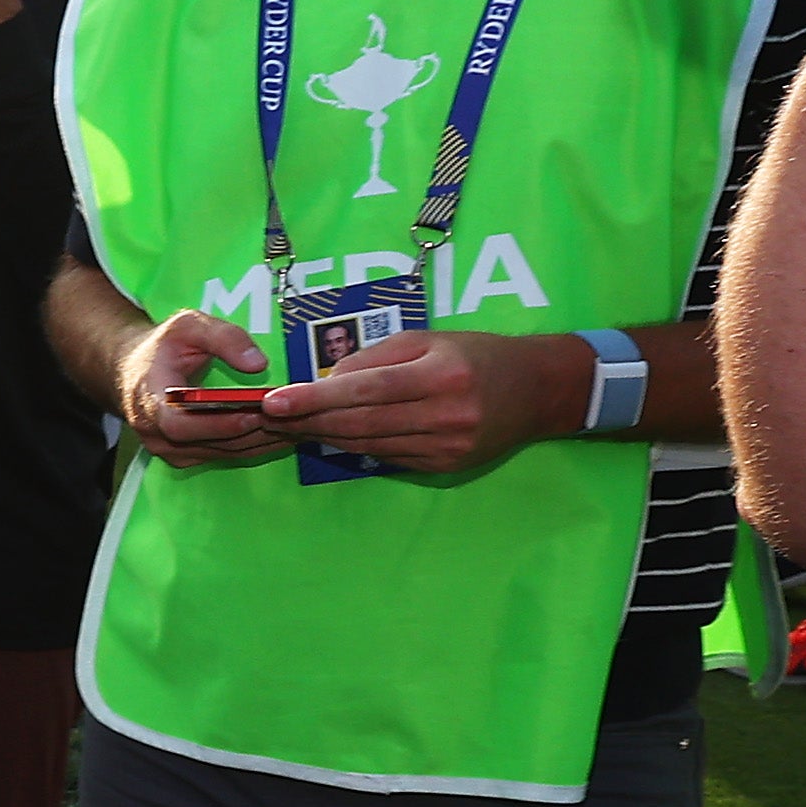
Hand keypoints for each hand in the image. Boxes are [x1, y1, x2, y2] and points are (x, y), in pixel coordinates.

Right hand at [117, 307, 295, 467]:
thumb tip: (258, 364)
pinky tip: (277, 432)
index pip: (179, 424)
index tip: (251, 414)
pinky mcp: (183, 457)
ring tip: (294, 425)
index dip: (216, 424)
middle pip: (207, 443)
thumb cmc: (162, 347)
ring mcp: (168, 449)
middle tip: (289, 417)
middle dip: (250, 431)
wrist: (136, 370)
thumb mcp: (189, 326)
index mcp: (148, 399)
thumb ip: (224, 338)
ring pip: (220, 453)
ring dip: (258, 441)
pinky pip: (222, 456)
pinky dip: (251, 445)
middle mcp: (154, 432)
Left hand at [269, 324, 570, 480]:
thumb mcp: (428, 339)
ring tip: (290, 424)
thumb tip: (326, 382)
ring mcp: (445, 448)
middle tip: (269, 416)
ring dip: (324, 435)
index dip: (314, 398)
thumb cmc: (476, 354)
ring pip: (368, 445)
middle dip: (308, 421)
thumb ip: (375, 358)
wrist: (536, 391)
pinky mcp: (443, 467)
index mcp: (440, 376)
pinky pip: (386, 456)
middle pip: (359, 423)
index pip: (364, 391)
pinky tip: (331, 434)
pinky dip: (355, 445)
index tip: (274, 401)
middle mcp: (444, 416)